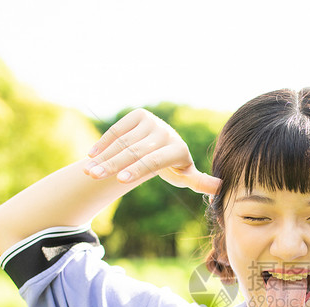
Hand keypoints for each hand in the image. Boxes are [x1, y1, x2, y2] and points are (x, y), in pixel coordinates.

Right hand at [84, 108, 220, 194]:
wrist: (165, 144)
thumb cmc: (175, 168)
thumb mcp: (186, 177)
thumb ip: (200, 182)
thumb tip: (221, 188)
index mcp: (179, 149)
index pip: (154, 160)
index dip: (137, 169)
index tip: (120, 180)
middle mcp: (166, 132)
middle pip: (135, 152)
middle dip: (112, 165)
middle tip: (94, 177)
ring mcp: (152, 121)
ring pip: (123, 142)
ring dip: (103, 157)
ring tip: (88, 171)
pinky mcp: (139, 115)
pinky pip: (118, 130)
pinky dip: (103, 143)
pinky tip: (91, 156)